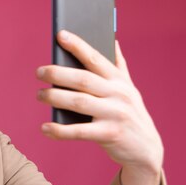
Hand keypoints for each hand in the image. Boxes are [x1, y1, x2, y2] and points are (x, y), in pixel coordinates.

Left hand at [36, 30, 162, 184]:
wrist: (146, 150)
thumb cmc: (129, 114)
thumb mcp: (128, 89)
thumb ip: (119, 65)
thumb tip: (112, 39)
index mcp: (120, 80)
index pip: (96, 58)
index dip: (78, 46)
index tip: (60, 35)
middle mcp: (119, 94)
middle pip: (83, 79)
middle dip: (58, 73)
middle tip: (39, 72)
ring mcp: (115, 114)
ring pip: (78, 102)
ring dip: (54, 97)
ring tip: (39, 95)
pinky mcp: (110, 134)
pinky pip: (79, 131)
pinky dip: (60, 130)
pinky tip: (45, 128)